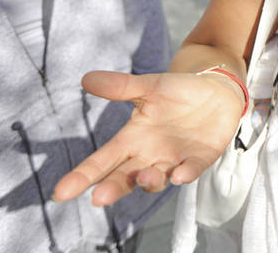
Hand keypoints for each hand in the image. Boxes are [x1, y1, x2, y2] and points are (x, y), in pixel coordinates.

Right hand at [52, 70, 244, 206]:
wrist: (216, 90)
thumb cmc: (178, 91)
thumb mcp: (149, 87)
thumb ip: (121, 87)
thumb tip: (86, 78)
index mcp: (132, 139)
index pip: (103, 161)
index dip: (83, 176)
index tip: (60, 193)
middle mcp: (150, 155)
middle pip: (125, 177)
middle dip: (112, 188)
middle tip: (98, 198)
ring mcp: (175, 159)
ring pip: (157, 179)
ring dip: (149, 181)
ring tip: (144, 176)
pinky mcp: (200, 158)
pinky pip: (191, 170)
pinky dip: (185, 174)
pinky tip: (179, 175)